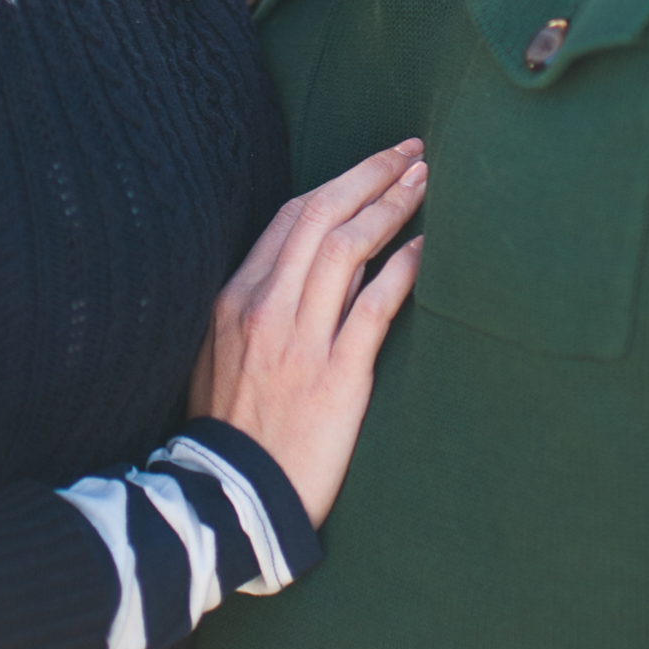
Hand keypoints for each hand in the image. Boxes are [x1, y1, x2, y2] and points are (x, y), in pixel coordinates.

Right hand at [199, 138, 428, 528]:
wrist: (231, 495)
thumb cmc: (231, 429)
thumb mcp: (219, 355)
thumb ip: (254, 310)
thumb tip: (304, 272)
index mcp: (232, 299)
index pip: (289, 219)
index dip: (338, 183)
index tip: (374, 164)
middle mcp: (263, 308)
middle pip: (320, 217)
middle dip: (371, 176)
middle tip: (412, 153)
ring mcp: (298, 340)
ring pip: (348, 249)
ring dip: (392, 207)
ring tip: (427, 184)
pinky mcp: (335, 376)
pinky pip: (375, 307)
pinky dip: (405, 270)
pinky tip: (429, 247)